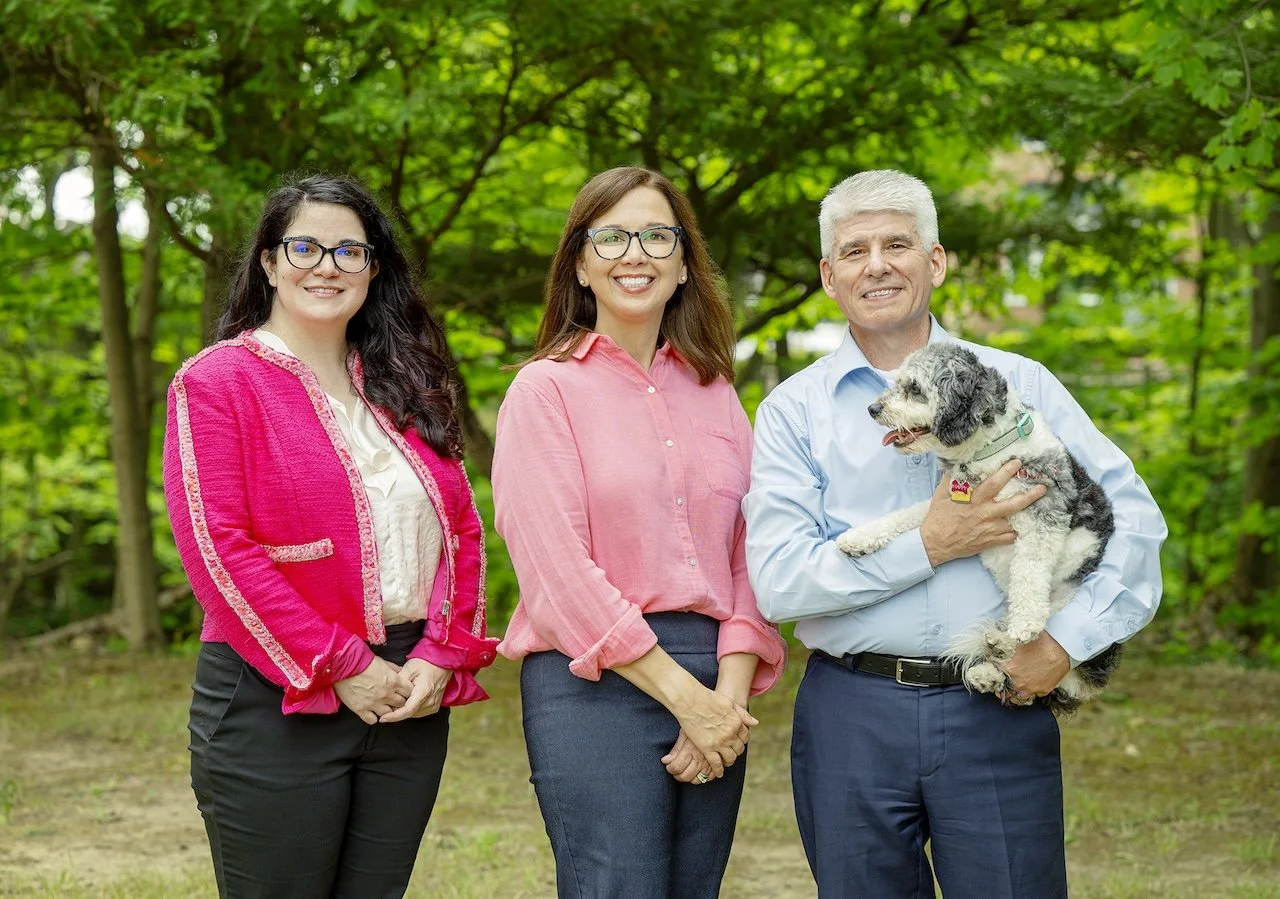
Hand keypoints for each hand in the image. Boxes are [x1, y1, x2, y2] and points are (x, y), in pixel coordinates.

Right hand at [334, 656, 411, 723]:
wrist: (344, 665)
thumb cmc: (364, 661)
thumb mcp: (384, 662)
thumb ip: (395, 669)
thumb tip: (403, 672)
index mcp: (394, 681)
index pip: (409, 692)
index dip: (406, 692)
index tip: (402, 691)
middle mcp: (386, 694)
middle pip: (401, 704)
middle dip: (398, 701)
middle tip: (392, 699)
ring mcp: (374, 703)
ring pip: (388, 714)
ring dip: (386, 710)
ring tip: (381, 706)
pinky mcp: (361, 709)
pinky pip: (372, 720)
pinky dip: (372, 717)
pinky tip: (370, 711)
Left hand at [378, 658, 451, 722]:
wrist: (442, 663)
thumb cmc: (426, 663)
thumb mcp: (409, 668)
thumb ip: (398, 682)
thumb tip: (388, 693)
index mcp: (424, 692)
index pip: (407, 710)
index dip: (394, 716)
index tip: (383, 718)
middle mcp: (430, 701)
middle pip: (409, 714)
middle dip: (396, 713)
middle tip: (385, 707)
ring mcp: (433, 705)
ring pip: (414, 714)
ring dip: (403, 712)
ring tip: (394, 704)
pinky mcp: (434, 706)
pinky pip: (419, 712)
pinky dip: (411, 710)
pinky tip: (405, 703)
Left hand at [662, 730, 721, 783]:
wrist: (716, 720)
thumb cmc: (699, 725)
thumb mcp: (684, 733)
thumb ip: (675, 749)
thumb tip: (665, 760)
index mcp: (689, 750)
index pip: (676, 768)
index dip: (670, 769)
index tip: (669, 766)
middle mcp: (699, 758)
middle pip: (685, 776)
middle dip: (678, 775)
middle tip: (676, 770)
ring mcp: (709, 762)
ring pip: (697, 780)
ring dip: (690, 778)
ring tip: (687, 771)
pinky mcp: (718, 763)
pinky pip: (709, 778)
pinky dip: (703, 778)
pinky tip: (699, 772)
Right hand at [670, 687, 755, 777]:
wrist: (690, 701)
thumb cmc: (708, 698)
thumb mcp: (729, 703)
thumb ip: (742, 714)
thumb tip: (755, 723)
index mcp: (736, 723)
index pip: (745, 736)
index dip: (742, 740)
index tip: (738, 741)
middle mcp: (730, 734)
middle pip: (739, 749)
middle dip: (737, 751)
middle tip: (732, 752)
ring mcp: (719, 742)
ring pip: (730, 758)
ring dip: (729, 761)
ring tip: (726, 761)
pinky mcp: (707, 748)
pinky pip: (716, 764)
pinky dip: (719, 770)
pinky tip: (719, 773)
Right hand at [919, 459, 1046, 566]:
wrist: (935, 543)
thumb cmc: (938, 517)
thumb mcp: (941, 494)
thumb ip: (951, 479)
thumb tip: (958, 463)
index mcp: (974, 500)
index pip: (994, 483)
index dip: (1007, 472)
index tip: (1018, 463)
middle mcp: (985, 514)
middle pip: (1013, 504)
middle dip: (1030, 495)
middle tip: (1043, 488)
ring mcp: (989, 529)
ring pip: (1014, 522)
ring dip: (1026, 515)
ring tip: (1037, 509)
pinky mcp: (990, 542)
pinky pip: (1010, 538)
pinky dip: (1015, 533)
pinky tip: (1018, 528)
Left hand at [997, 631, 1069, 703]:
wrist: (1062, 647)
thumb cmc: (1040, 641)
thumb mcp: (1017, 639)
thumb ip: (1003, 646)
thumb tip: (992, 643)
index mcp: (1007, 668)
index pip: (992, 674)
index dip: (990, 673)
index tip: (990, 672)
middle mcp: (1017, 681)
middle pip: (1002, 692)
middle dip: (999, 690)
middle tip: (998, 687)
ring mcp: (1030, 688)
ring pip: (1016, 699)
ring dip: (1012, 696)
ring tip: (1010, 693)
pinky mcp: (1042, 690)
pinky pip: (1031, 697)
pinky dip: (1027, 694)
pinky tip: (1026, 690)